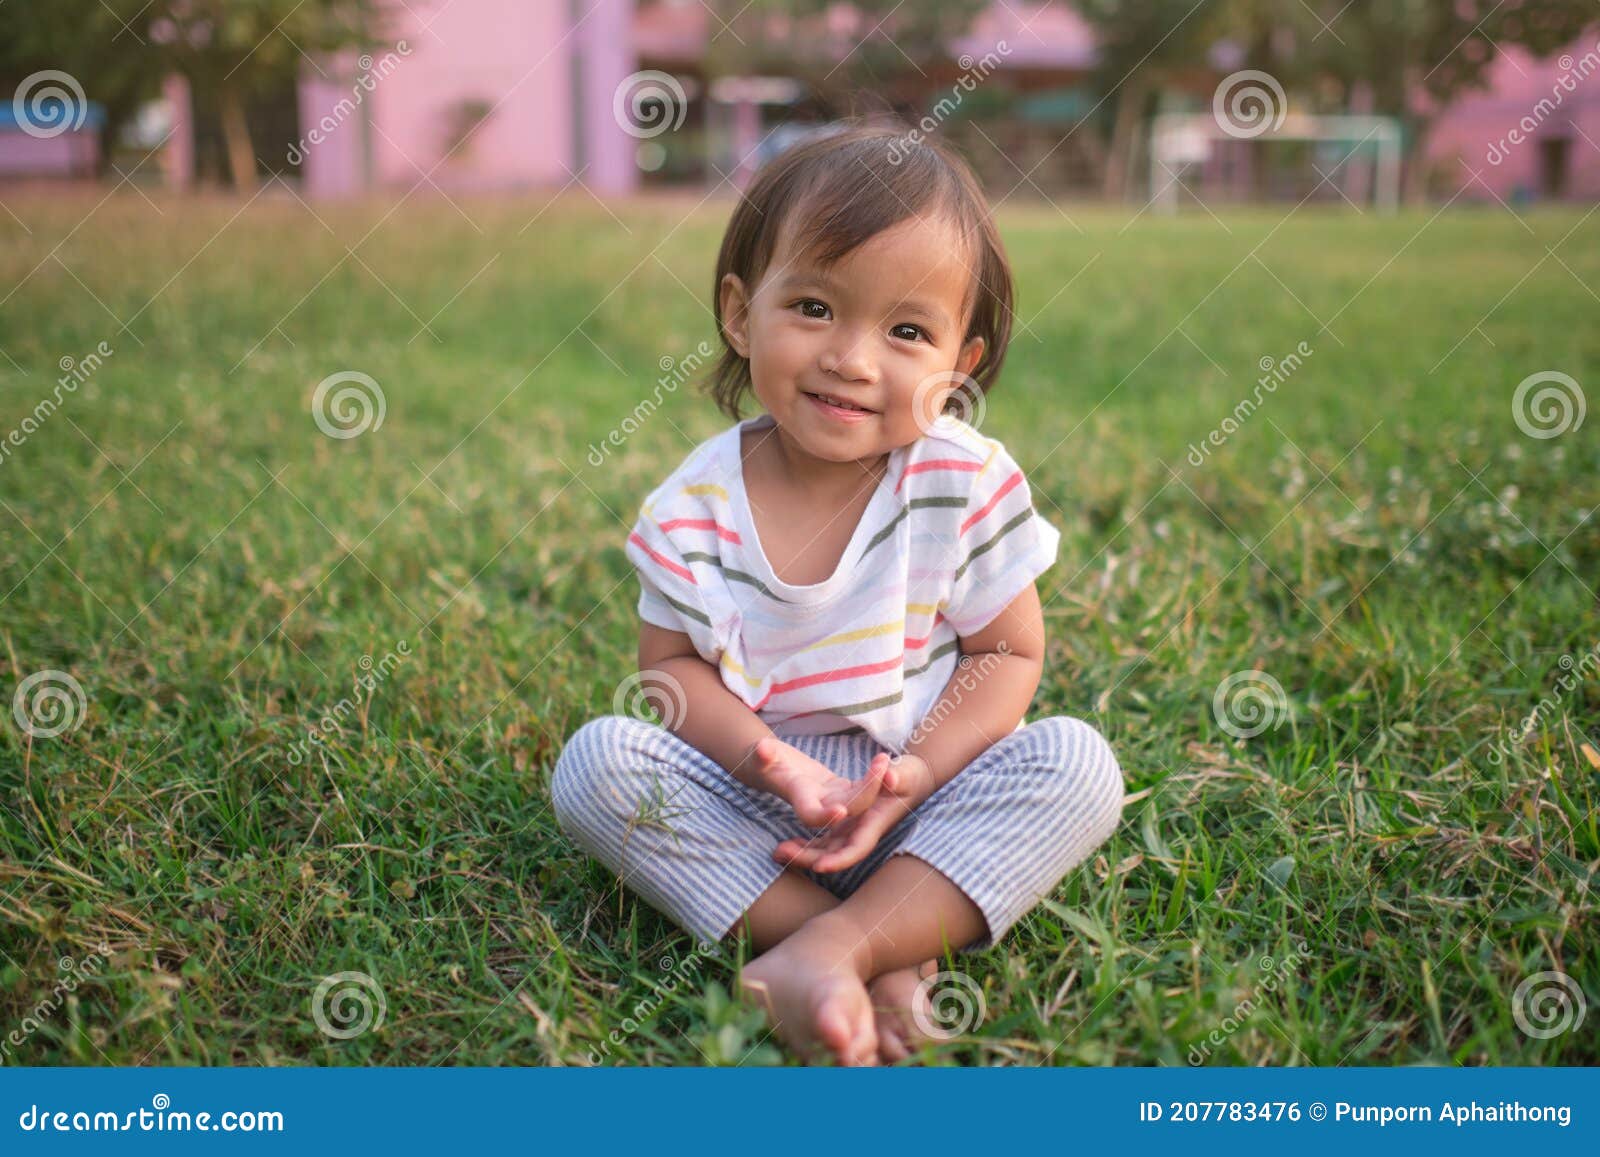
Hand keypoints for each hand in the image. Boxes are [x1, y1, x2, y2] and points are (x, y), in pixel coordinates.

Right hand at [744, 735, 888, 828]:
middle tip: (881, 766)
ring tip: (884, 759)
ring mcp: (832, 798)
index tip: (840, 812)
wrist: (773, 766)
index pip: (811, 815)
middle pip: (846, 808)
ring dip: (874, 783)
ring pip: (858, 799)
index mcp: (798, 798)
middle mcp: (818, 803)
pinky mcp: (841, 789)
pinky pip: (861, 788)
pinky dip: (873, 777)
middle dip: (866, 793)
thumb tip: (762, 749)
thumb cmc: (763, 760)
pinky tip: (883, 760)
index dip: (824, 816)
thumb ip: (762, 754)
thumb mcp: (760, 755)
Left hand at [772, 752, 936, 873]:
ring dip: (804, 853)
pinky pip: (824, 840)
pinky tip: (787, 844)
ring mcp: (853, 830)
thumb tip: (891, 776)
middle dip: (810, 858)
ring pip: (826, 850)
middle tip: (782, 854)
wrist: (910, 778)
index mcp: (876, 823)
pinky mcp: (846, 825)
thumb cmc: (910, 774)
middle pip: (835, 854)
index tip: (819, 866)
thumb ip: (900, 776)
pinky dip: (807, 844)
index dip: (839, 859)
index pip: (857, 848)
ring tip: (778, 851)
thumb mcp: (907, 773)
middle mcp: (863, 832)